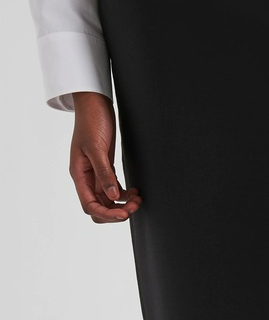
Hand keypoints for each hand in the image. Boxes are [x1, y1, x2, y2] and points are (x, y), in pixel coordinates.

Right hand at [70, 92, 141, 222]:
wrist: (94, 105)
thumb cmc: (91, 122)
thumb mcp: (97, 148)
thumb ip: (104, 173)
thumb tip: (113, 196)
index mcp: (79, 175)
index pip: (90, 205)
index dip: (107, 214)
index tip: (124, 214)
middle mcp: (86, 178)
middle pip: (100, 207)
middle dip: (117, 211)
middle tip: (135, 206)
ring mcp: (96, 174)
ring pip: (109, 201)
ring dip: (124, 204)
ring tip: (138, 199)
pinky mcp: (106, 168)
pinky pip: (115, 189)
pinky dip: (126, 195)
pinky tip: (136, 191)